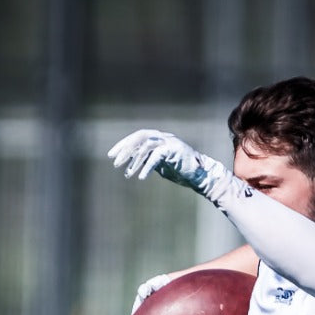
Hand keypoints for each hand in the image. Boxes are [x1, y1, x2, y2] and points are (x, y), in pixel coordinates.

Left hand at [108, 129, 240, 202]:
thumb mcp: (161, 165)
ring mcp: (170, 142)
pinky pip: (156, 157)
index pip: (137, 137)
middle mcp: (164, 137)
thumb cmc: (183, 173)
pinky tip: (141, 176)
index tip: (112, 156)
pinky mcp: (175, 150)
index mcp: (159, 138)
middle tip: (115, 163)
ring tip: (127, 174)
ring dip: (134, 160)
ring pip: (146, 146)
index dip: (123, 145)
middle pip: (139, 138)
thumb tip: (131, 159)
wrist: (202, 178)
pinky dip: (147, 167)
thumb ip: (148, 160)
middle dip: (125, 150)